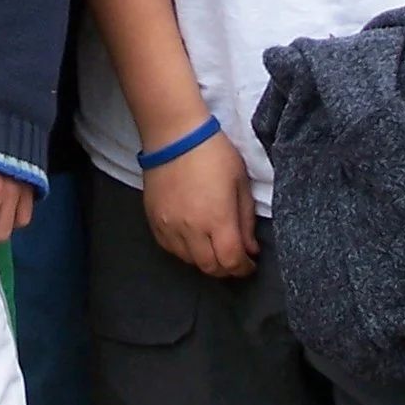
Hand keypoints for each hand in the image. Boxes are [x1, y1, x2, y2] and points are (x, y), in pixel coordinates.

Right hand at [140, 130, 257, 277]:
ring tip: (214, 248)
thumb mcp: (240, 182)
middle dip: (226, 269)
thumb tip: (250, 249)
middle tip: (234, 259)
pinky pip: (170, 249)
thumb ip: (246, 220)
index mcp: (218, 219)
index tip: (250, 264)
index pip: (231, 261)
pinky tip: (193, 240)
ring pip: (189, 261)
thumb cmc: (213, 153)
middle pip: (210, 267)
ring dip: (205, 261)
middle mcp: (192, 230)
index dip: (243, 268)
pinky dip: (185, 251)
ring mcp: (169, 227)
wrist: (174, 135)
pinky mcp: (154, 221)